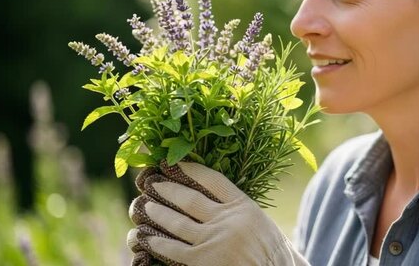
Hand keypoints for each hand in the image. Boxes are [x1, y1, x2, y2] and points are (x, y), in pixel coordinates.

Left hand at [127, 161, 308, 265]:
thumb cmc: (272, 253)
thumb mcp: (260, 222)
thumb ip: (239, 210)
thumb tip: (213, 197)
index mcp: (244, 206)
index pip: (213, 180)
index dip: (192, 170)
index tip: (177, 163)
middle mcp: (227, 220)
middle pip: (190, 199)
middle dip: (168, 189)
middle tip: (152, 183)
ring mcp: (213, 240)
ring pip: (177, 223)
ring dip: (159, 213)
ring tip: (146, 206)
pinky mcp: (203, 261)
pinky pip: (174, 249)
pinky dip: (158, 242)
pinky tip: (146, 237)